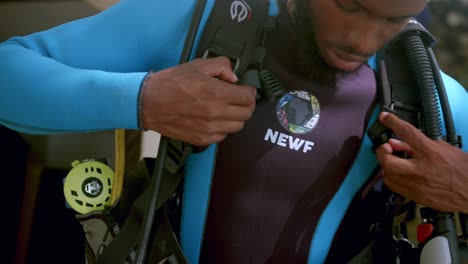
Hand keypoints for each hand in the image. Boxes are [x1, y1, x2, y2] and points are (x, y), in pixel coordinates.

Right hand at [140, 56, 256, 145]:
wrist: (148, 102)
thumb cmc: (170, 84)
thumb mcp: (198, 65)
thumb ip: (222, 67)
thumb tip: (234, 78)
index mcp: (216, 93)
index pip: (248, 98)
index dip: (250, 92)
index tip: (246, 90)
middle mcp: (215, 113)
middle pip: (247, 114)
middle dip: (246, 104)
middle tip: (238, 98)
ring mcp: (209, 129)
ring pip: (237, 126)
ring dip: (235, 117)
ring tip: (225, 108)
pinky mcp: (202, 139)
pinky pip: (223, 136)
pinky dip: (223, 128)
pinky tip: (214, 118)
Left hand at [376, 112, 467, 212]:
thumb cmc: (463, 170)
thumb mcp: (444, 148)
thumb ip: (419, 144)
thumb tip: (398, 142)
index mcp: (431, 153)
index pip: (407, 132)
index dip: (392, 122)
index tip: (384, 117)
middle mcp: (421, 170)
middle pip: (387, 160)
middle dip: (382, 152)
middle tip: (385, 148)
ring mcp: (417, 185)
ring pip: (387, 176)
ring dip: (385, 166)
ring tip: (391, 160)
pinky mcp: (415, 196)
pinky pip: (394, 187)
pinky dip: (391, 178)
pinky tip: (396, 173)